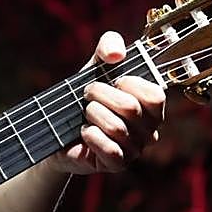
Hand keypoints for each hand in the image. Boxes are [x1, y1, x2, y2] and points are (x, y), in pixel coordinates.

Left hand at [58, 31, 165, 174]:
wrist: (57, 129)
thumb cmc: (84, 96)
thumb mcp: (95, 66)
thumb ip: (108, 46)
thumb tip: (116, 53)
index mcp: (151, 105)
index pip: (154, 94)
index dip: (128, 83)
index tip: (112, 80)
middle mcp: (149, 128)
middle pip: (130, 108)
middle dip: (100, 95)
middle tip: (87, 95)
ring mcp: (135, 149)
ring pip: (117, 128)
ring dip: (93, 115)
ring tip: (84, 114)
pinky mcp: (118, 164)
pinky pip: (111, 150)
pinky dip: (92, 136)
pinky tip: (84, 132)